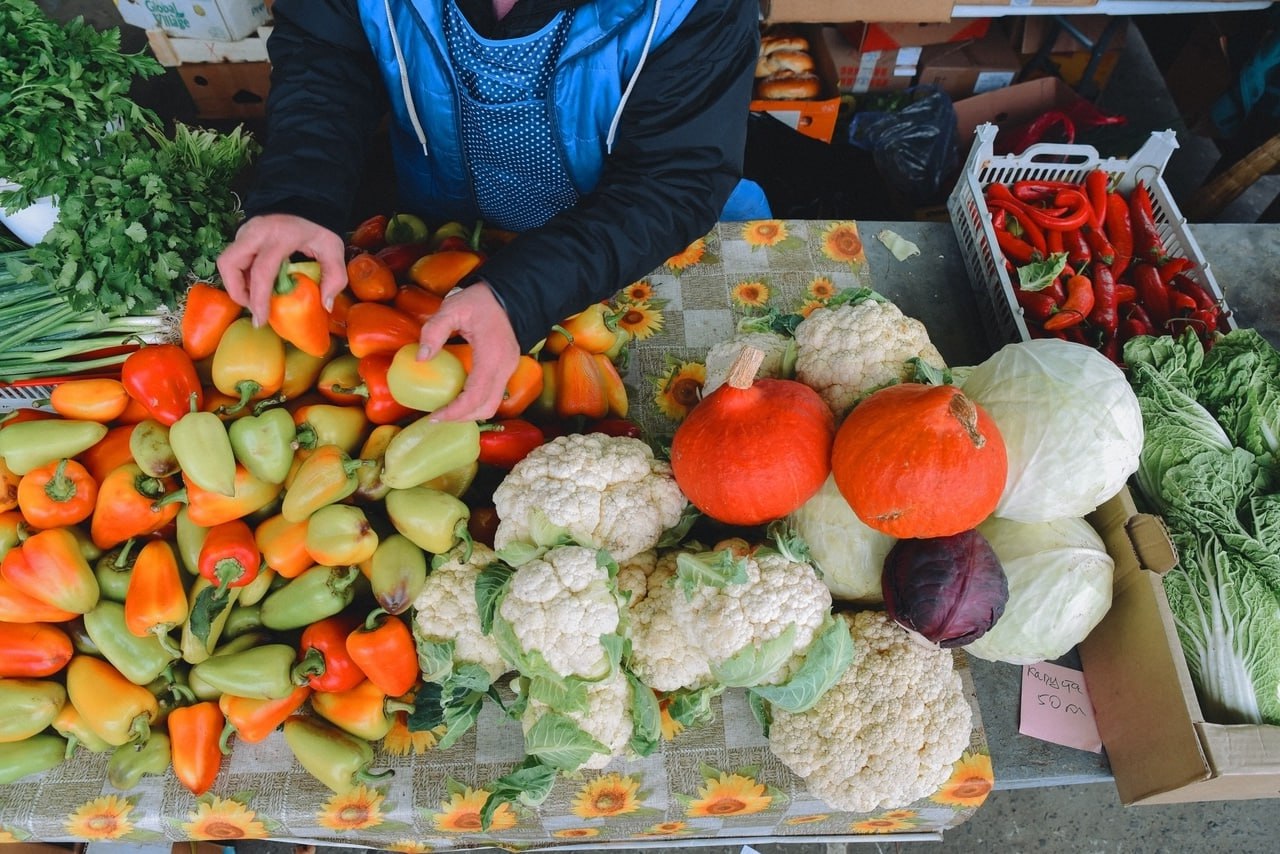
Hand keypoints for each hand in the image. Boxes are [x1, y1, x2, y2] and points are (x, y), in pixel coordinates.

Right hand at [216, 213, 347, 325]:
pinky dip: (241, 275)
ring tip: (255, 298)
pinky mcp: (242, 233)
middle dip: (238, 291)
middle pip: (230, 264)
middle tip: (255, 308)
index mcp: (280, 236)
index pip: (261, 271)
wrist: (306, 198)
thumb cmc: (318, 226)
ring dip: (236, 284)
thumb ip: (334, 277)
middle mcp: (256, 232)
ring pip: (227, 261)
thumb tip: (325, 306)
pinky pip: (234, 258)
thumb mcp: (333, 249)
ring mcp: (246, 231)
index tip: (260, 319)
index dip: (259, 299)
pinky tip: (257, 284)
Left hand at [419, 281, 519, 421]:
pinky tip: (459, 398)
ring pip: (492, 405)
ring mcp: (508, 370)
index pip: (474, 396)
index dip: (454, 411)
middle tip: (437, 417)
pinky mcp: (507, 369)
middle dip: (461, 417)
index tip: (434, 416)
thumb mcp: (453, 308)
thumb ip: (434, 331)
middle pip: (486, 407)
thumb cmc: (481, 300)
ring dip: (470, 413)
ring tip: (447, 411)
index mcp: (491, 357)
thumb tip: (421, 359)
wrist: (510, 295)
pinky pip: (493, 395)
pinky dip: (476, 403)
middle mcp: (504, 368)